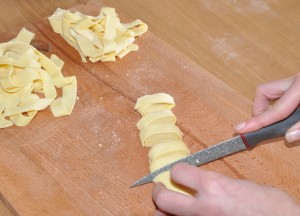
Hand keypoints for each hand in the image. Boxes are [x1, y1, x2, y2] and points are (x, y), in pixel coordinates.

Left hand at [152, 163, 299, 215]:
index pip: (178, 172)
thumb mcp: (243, 186)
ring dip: (163, 212)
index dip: (177, 171)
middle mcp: (203, 206)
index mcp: (214, 186)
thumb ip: (219, 184)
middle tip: (160, 189)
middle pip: (163, 198)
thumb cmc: (272, 207)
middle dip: (159, 192)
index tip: (178, 173)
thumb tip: (205, 186)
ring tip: (167, 208)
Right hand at [234, 73, 299, 142]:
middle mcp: (294, 80)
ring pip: (269, 91)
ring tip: (279, 120)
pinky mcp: (297, 83)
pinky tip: (289, 112)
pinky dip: (280, 103)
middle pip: (262, 92)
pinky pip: (281, 92)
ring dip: (269, 106)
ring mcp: (295, 80)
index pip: (274, 109)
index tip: (240, 129)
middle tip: (266, 125)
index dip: (257, 122)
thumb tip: (288, 137)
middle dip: (260, 110)